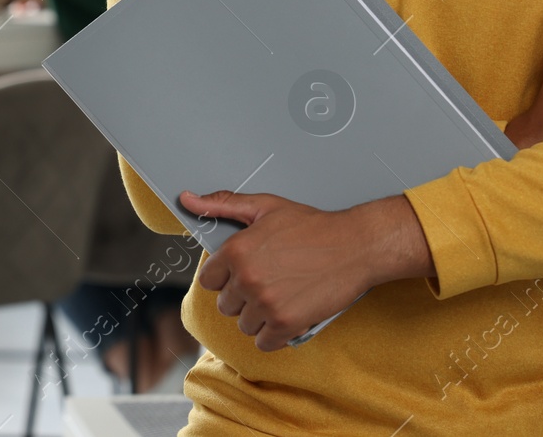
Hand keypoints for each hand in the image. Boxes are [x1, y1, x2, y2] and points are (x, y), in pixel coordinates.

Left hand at [179, 191, 431, 351]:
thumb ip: (222, 205)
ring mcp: (267, 305)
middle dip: (243, 295)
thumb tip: (187, 199)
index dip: (226, 276)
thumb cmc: (312, 225)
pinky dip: (273, 334)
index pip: (208, 280)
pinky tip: (286, 315)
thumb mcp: (265, 206)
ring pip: (244, 324)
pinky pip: (264, 343)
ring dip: (258, 316)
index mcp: (237, 251)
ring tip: (280, 296)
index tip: (244, 271)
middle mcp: (247, 280)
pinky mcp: (287, 325)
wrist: (355, 246)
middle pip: (226, 304)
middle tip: (268, 280)